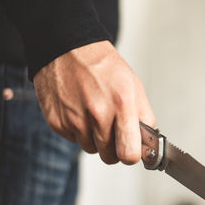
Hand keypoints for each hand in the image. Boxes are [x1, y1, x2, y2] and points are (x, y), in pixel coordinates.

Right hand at [33, 40, 155, 164]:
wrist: (66, 48)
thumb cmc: (101, 65)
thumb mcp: (133, 85)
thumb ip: (144, 117)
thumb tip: (148, 146)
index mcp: (121, 103)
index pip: (129, 154)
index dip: (131, 155)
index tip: (131, 149)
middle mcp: (97, 113)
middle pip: (109, 157)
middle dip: (113, 148)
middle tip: (112, 128)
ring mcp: (74, 119)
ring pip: (90, 149)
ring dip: (94, 138)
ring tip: (93, 113)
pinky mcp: (57, 122)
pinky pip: (73, 140)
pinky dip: (77, 130)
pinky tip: (78, 109)